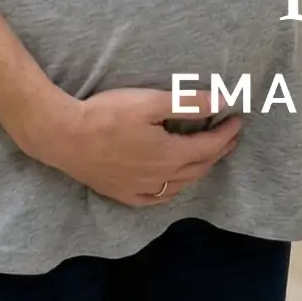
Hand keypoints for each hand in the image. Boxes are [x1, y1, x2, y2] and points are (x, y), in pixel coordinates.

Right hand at [21, 87, 246, 206]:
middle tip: (230, 136)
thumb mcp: (151, 102)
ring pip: (180, 184)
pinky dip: (171, 189)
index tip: (238, 118)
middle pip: (199, 167)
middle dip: (218, 150)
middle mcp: (160, 177)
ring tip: (207, 157)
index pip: (209, 145)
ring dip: (199, 169)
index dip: (226, 132)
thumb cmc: (107, 114)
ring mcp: (141, 189)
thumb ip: (189, 104)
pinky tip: (171, 184)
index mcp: (171, 154)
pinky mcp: (122, 194)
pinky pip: (155, 199)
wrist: (64, 136)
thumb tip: (223, 101)